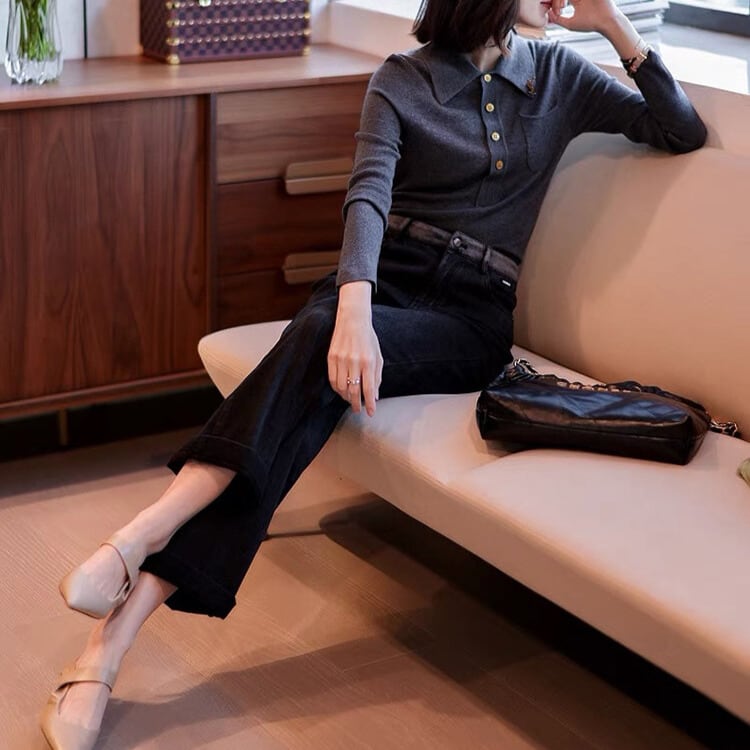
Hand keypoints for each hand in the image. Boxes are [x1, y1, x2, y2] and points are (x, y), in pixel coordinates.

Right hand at [327, 281, 382, 416]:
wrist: (353, 321)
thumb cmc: (368, 339)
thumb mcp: (377, 356)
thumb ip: (377, 377)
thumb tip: (375, 396)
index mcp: (368, 361)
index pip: (368, 388)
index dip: (369, 403)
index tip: (370, 412)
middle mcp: (354, 361)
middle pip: (353, 390)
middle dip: (356, 403)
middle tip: (358, 409)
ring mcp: (341, 359)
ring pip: (341, 387)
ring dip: (346, 397)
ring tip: (350, 400)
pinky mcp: (331, 357)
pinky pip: (332, 379)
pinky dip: (337, 388)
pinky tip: (341, 391)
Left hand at [548, 0, 639, 59]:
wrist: (606, 21)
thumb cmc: (590, 24)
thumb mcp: (570, 24)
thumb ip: (558, 20)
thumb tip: (548, 14)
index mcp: (575, 0)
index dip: (556, 3)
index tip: (558, 12)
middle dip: (558, 0)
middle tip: (560, 9)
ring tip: (566, 6)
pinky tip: (573, 3)